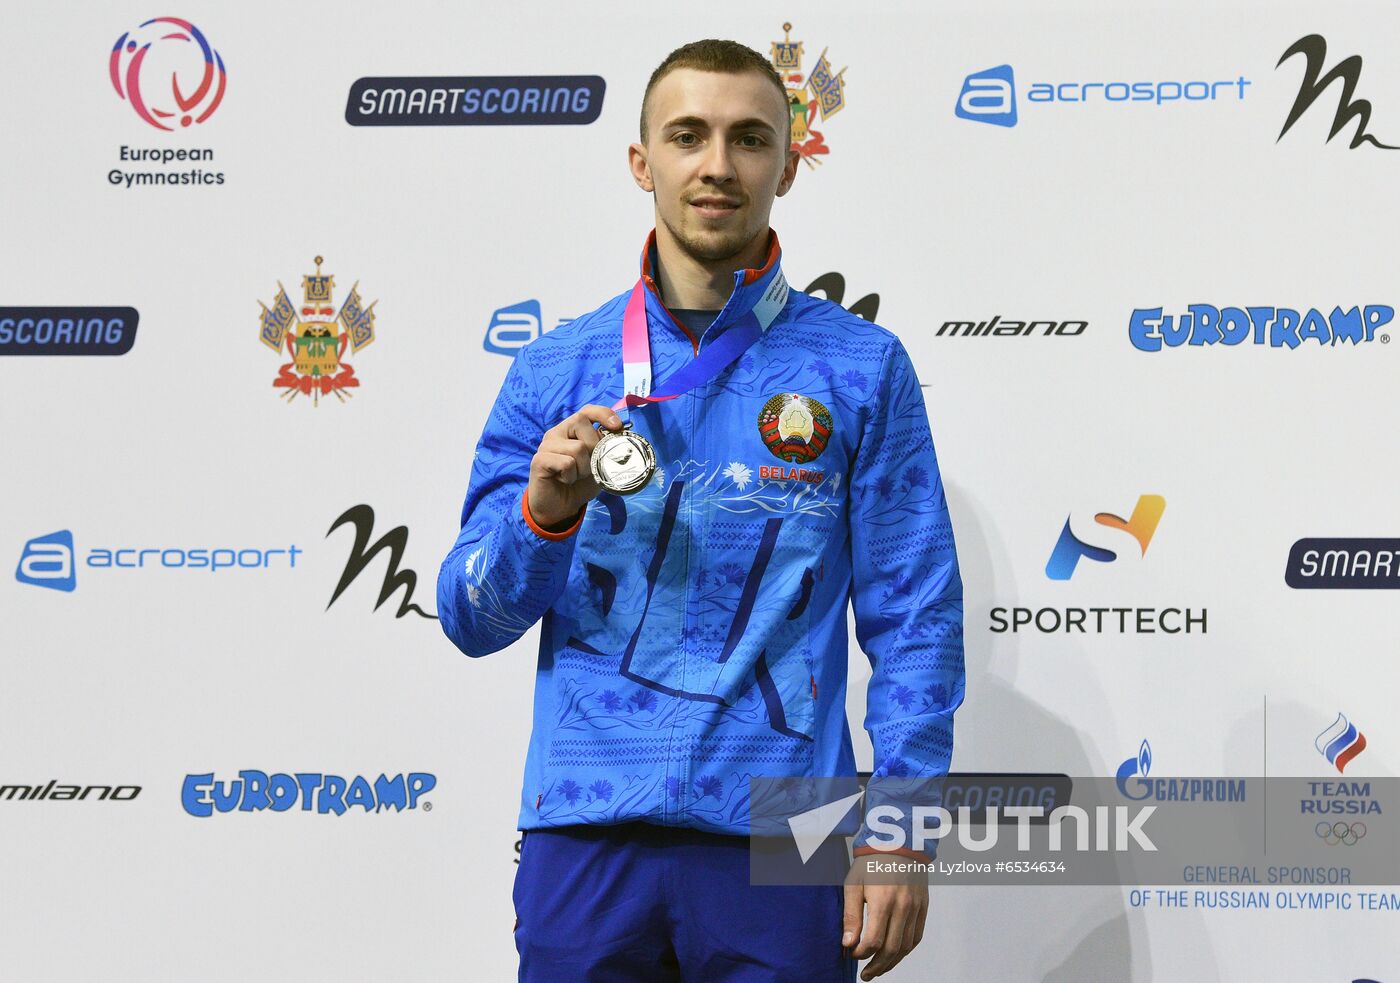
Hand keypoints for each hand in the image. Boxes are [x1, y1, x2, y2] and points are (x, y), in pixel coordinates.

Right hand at [526, 405, 624, 528]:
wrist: (561, 508)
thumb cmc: (579, 484)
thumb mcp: (598, 464)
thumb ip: (606, 449)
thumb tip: (620, 436)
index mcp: (571, 430)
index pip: (586, 411)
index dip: (603, 414)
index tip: (617, 426)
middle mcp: (557, 433)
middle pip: (581, 423)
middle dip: (594, 447)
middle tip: (588, 467)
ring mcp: (546, 446)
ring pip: (577, 447)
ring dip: (583, 468)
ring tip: (575, 477)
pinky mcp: (539, 460)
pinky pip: (566, 463)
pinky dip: (571, 476)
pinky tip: (564, 481)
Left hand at [843, 856, 928, 979]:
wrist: (898, 841)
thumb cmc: (871, 862)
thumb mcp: (853, 884)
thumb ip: (851, 916)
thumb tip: (848, 944)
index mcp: (883, 901)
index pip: (875, 941)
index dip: (862, 954)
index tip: (852, 955)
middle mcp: (903, 907)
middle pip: (892, 949)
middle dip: (877, 966)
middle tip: (865, 975)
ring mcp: (916, 908)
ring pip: (906, 946)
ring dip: (892, 962)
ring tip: (878, 969)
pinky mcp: (923, 906)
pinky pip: (917, 936)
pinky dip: (906, 950)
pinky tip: (894, 955)